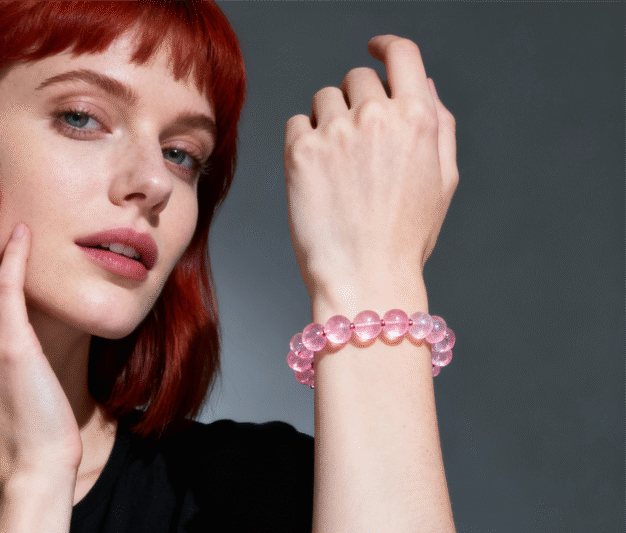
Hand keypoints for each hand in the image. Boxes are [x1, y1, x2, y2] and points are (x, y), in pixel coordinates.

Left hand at [284, 35, 457, 299]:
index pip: (403, 54)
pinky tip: (316, 175)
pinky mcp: (300, 152)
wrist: (365, 278)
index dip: (387, 47)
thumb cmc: (405, 237)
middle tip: (358, 146)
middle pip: (359, 78)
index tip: (375, 49)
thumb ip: (438, 125)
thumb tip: (423, 84)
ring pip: (324, 98)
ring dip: (328, 121)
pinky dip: (303, 141)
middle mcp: (378, 117)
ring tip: (338, 167)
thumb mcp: (442, 180)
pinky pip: (296, 123)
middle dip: (358, 102)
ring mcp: (336, 132)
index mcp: (419, 119)